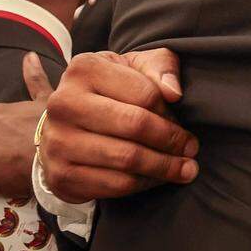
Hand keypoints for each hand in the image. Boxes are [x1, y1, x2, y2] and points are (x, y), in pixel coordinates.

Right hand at [38, 49, 198, 202]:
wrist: (65, 122)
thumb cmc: (110, 88)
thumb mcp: (133, 65)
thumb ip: (160, 67)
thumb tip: (174, 93)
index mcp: (85, 69)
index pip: (145, 94)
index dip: (170, 113)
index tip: (184, 124)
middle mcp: (65, 103)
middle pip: (135, 126)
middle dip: (172, 142)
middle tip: (192, 150)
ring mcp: (58, 142)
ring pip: (127, 160)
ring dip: (164, 167)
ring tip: (185, 168)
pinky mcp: (61, 176)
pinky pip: (114, 185)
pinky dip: (143, 185)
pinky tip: (157, 179)